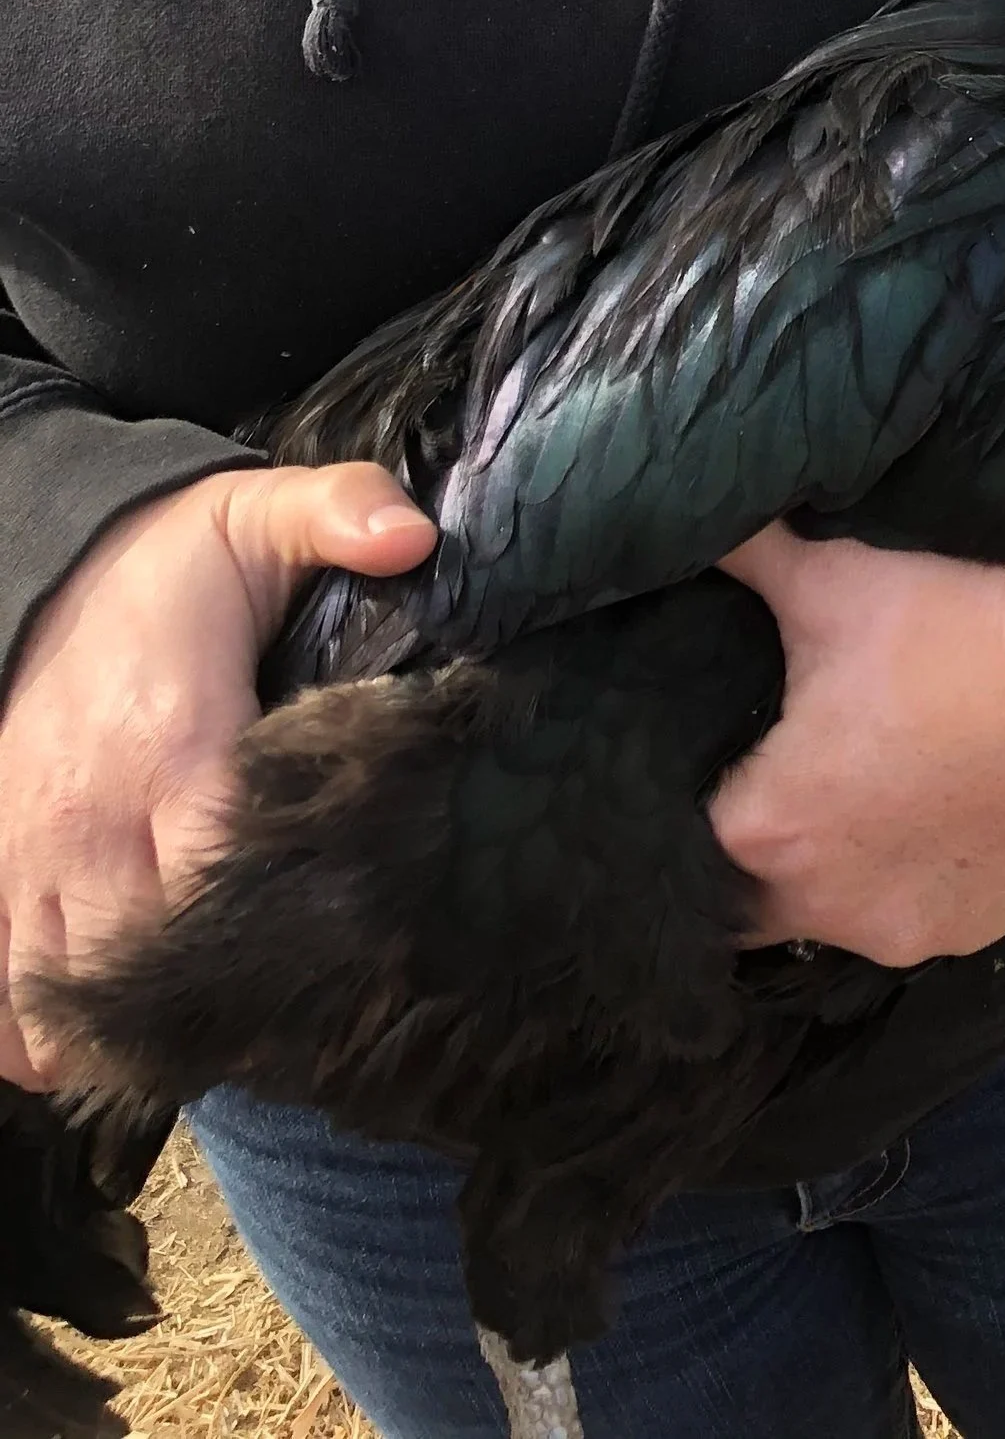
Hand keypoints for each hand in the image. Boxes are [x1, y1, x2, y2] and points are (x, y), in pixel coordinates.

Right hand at [0, 464, 435, 1086]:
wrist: (52, 574)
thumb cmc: (175, 564)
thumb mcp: (261, 516)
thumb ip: (340, 511)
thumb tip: (414, 535)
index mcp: (172, 742)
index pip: (225, 869)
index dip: (290, 920)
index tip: (353, 940)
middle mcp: (90, 822)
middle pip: (157, 961)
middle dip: (232, 996)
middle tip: (310, 1011)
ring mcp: (30, 864)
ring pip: (69, 1005)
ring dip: (144, 1032)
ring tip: (227, 1034)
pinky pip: (6, 1012)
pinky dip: (49, 1044)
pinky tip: (121, 1035)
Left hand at [711, 510, 1004, 964]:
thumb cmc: (964, 627)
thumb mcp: (837, 576)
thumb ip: (745, 552)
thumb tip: (676, 506)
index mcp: (766, 830)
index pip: (679, 832)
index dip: (692, 783)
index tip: (712, 747)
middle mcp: (821, 907)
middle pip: (742, 895)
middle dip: (750, 840)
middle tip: (772, 766)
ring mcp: (901, 932)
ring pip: (825, 915)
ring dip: (825, 867)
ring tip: (852, 787)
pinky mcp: (971, 933)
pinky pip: (905, 916)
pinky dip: (902, 877)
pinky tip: (923, 811)